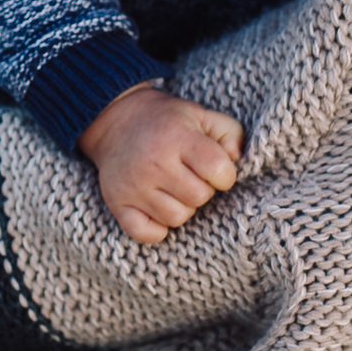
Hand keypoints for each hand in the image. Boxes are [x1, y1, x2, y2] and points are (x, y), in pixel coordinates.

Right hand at [77, 85, 243, 243]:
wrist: (115, 123)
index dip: (225, 174)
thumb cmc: (167, 123)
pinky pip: (148, 234)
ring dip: (181, 207)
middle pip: (200, 197)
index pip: (219, 169)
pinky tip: (156, 208)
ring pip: (177, 218)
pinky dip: (156, 228)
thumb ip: (230, 134)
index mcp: (177, 137)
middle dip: (202, 190)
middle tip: (190, 176)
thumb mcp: (201, 116)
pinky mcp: (117, 203)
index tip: (214, 169)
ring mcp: (133, 185)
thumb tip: (235, 160)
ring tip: (173, 188)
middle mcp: (154, 162)